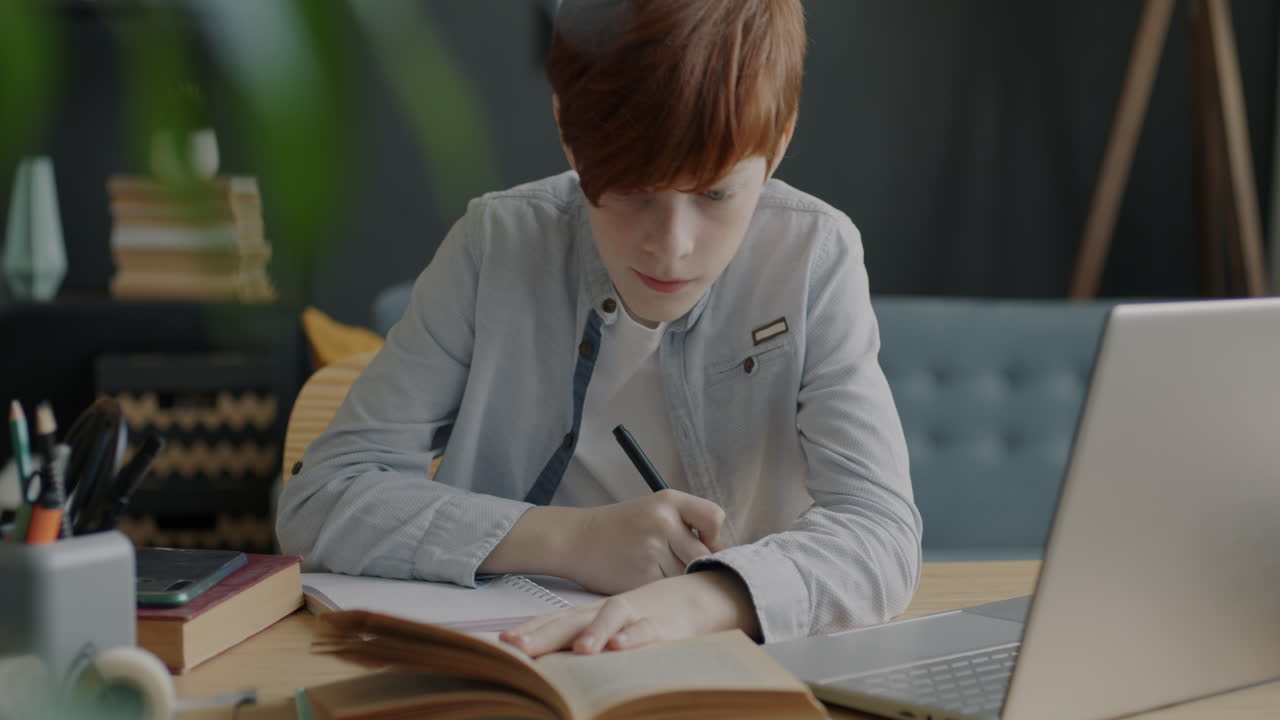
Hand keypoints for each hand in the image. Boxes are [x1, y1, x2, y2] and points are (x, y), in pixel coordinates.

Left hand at [500, 569, 759, 656]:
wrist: (698, 595)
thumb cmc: (646, 619)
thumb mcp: (611, 629)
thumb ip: (583, 642)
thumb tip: (546, 665)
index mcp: (591, 615)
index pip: (555, 621)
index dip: (530, 631)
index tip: (502, 644)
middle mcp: (608, 612)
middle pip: (570, 621)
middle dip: (543, 635)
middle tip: (516, 647)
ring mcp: (636, 615)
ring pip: (610, 620)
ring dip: (594, 634)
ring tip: (579, 651)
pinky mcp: (664, 623)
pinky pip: (649, 630)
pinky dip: (636, 637)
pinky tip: (622, 647)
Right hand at [563, 489, 726, 594]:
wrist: (575, 540)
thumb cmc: (619, 528)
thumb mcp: (653, 510)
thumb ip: (686, 524)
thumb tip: (721, 553)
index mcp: (669, 501)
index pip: (715, 518)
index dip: (714, 537)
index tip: (703, 545)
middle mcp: (663, 521)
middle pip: (704, 555)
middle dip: (696, 566)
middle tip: (678, 567)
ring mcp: (653, 549)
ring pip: (687, 575)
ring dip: (679, 581)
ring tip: (658, 573)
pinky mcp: (642, 575)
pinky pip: (668, 589)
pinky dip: (662, 591)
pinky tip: (646, 581)